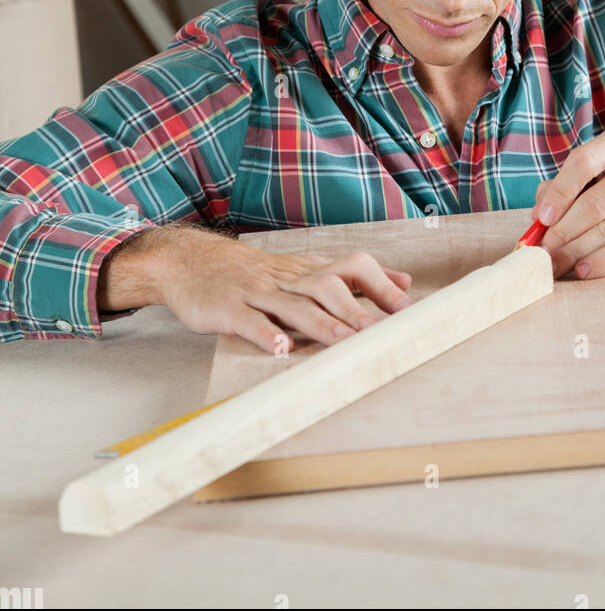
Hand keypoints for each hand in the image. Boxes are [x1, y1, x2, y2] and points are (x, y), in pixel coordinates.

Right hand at [98, 226, 412, 353]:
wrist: (191, 262)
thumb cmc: (255, 273)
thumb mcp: (304, 269)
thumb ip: (352, 278)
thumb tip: (404, 281)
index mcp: (307, 269)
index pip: (351, 266)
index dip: (379, 285)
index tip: (407, 308)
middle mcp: (286, 278)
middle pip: (327, 286)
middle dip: (356, 309)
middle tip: (382, 333)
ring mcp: (256, 291)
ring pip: (292, 305)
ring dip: (320, 324)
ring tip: (344, 342)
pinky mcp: (227, 308)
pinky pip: (247, 320)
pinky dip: (263, 333)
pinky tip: (278, 349)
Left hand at [531, 126, 604, 279]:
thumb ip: (577, 181)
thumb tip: (540, 212)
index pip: (584, 163)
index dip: (558, 192)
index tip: (541, 217)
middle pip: (594, 202)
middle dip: (561, 231)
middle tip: (541, 252)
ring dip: (576, 250)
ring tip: (555, 265)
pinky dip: (603, 260)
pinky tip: (584, 270)